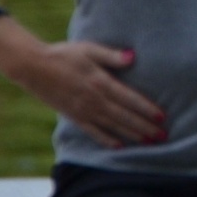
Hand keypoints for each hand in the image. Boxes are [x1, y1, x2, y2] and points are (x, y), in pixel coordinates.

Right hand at [11, 42, 164, 148]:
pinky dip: (107, 139)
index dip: (147, 109)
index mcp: (100, 83)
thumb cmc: (64, 55)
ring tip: (149, 143)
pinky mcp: (73, 116)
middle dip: (145, 127)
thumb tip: (133, 57)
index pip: (130, 99)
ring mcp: (83, 110)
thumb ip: (112, 56)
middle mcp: (94, 100)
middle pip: (125, 116)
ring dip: (132, 135)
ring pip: (113, 126)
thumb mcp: (89, 49)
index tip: (162, 117)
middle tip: (163, 136)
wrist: (33, 67)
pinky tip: (119, 146)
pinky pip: (93, 132)